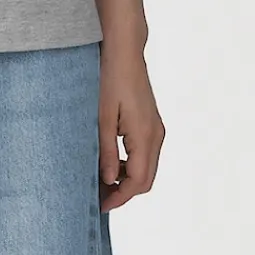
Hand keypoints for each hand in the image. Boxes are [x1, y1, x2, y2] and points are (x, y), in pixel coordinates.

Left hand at [98, 44, 164, 211]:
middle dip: (123, 191)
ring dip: (127, 177)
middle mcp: (156, 135)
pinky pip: (145, 153)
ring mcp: (156, 128)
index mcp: (145, 136)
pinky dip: (130, 163)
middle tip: (98, 196)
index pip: (137, 181)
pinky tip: (110, 159)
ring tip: (100, 178)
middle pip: (145, 179)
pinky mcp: (151, 122)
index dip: (119, 197)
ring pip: (146, 167)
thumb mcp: (102, 116)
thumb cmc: (110, 77)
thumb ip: (106, 151)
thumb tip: (108, 180)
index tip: (100, 205)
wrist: (124, 49)